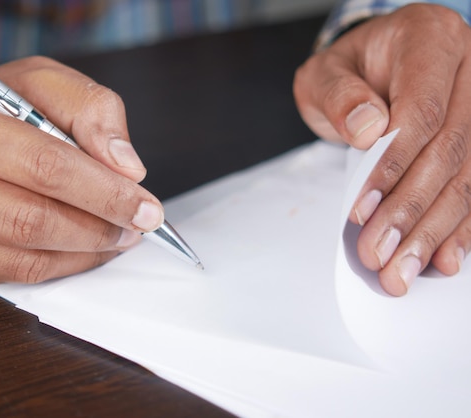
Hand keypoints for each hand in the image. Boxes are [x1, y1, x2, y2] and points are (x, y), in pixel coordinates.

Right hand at [0, 56, 163, 286]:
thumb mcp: (25, 80)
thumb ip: (85, 108)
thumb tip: (126, 166)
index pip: (40, 164)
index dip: (103, 190)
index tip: (144, 203)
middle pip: (30, 220)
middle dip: (99, 227)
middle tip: (137, 225)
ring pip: (20, 258)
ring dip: (83, 252)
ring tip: (115, 238)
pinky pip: (4, 277)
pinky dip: (54, 266)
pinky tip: (78, 251)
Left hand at [293, 4, 470, 295]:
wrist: (370, 70)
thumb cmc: (346, 72)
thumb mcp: (324, 74)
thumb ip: (338, 96)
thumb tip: (368, 129)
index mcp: (430, 41)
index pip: (422, 112)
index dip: (395, 167)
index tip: (363, 212)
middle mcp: (468, 72)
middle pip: (451, 151)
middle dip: (412, 212)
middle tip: (380, 256)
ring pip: (469, 177)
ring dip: (435, 231)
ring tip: (403, 270)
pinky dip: (458, 228)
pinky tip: (443, 259)